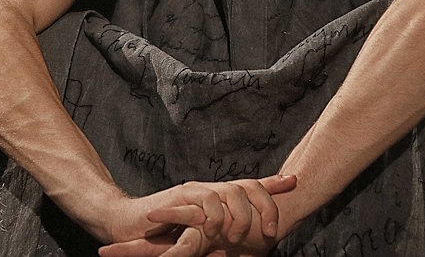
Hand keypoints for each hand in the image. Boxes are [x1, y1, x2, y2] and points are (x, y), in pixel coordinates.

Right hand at [98, 174, 296, 256]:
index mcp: (219, 198)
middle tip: (268, 234)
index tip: (294, 180)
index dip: (273, 183)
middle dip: (265, 208)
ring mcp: (196, 191)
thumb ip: (224, 235)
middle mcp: (210, 190)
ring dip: (239, 217)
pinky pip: (206, 201)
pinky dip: (214, 216)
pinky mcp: (181, 198)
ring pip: (231, 192)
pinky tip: (213, 230)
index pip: (250, 185)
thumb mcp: (203, 237)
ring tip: (236, 238)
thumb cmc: (165, 236)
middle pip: (247, 187)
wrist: (130, 226)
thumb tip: (251, 245)